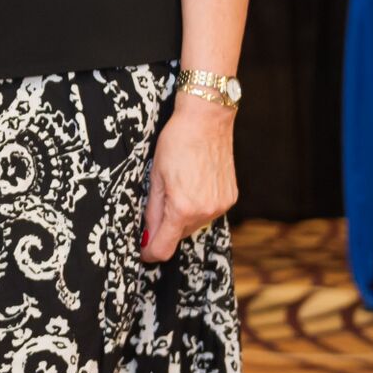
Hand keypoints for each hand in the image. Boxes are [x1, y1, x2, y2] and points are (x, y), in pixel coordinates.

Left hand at [140, 95, 236, 263]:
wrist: (207, 120)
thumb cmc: (176, 142)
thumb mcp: (155, 176)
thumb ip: (151, 210)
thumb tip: (146, 235)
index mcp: (182, 208)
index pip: (164, 247)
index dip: (149, 252)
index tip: (142, 251)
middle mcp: (205, 212)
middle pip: (179, 236)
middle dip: (165, 228)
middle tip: (156, 204)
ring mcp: (220, 206)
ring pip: (194, 225)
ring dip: (182, 216)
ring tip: (177, 187)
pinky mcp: (230, 198)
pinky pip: (208, 212)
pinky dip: (198, 206)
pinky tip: (193, 185)